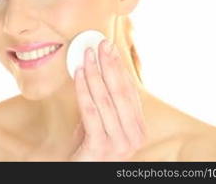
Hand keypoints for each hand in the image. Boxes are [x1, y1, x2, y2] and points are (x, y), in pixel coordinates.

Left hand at [70, 39, 146, 160]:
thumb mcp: (102, 122)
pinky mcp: (101, 148)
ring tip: (86, 56)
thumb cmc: (89, 148)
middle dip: (110, 66)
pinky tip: (78, 75)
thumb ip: (105, 102)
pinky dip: (83, 90)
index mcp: (137, 129)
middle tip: (101, 45)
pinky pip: (91, 112)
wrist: (83, 173)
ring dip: (94, 74)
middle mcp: (133, 137)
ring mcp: (119, 144)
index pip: (129, 92)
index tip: (110, 48)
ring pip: (106, 100)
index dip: (119, 68)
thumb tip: (99, 69)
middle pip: (120, 93)